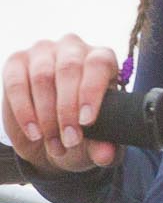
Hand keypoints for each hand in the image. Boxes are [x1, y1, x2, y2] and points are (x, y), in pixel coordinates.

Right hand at [2, 36, 121, 173]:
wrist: (49, 135)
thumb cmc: (80, 128)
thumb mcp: (95, 139)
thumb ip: (104, 144)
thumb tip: (106, 155)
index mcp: (102, 58)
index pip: (98, 64)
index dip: (91, 92)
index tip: (87, 122)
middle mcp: (73, 48)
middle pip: (69, 69)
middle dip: (67, 110)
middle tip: (70, 140)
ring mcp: (43, 51)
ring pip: (42, 77)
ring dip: (46, 116)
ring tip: (53, 143)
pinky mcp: (16, 62)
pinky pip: (16, 83)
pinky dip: (24, 111)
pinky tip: (34, 132)